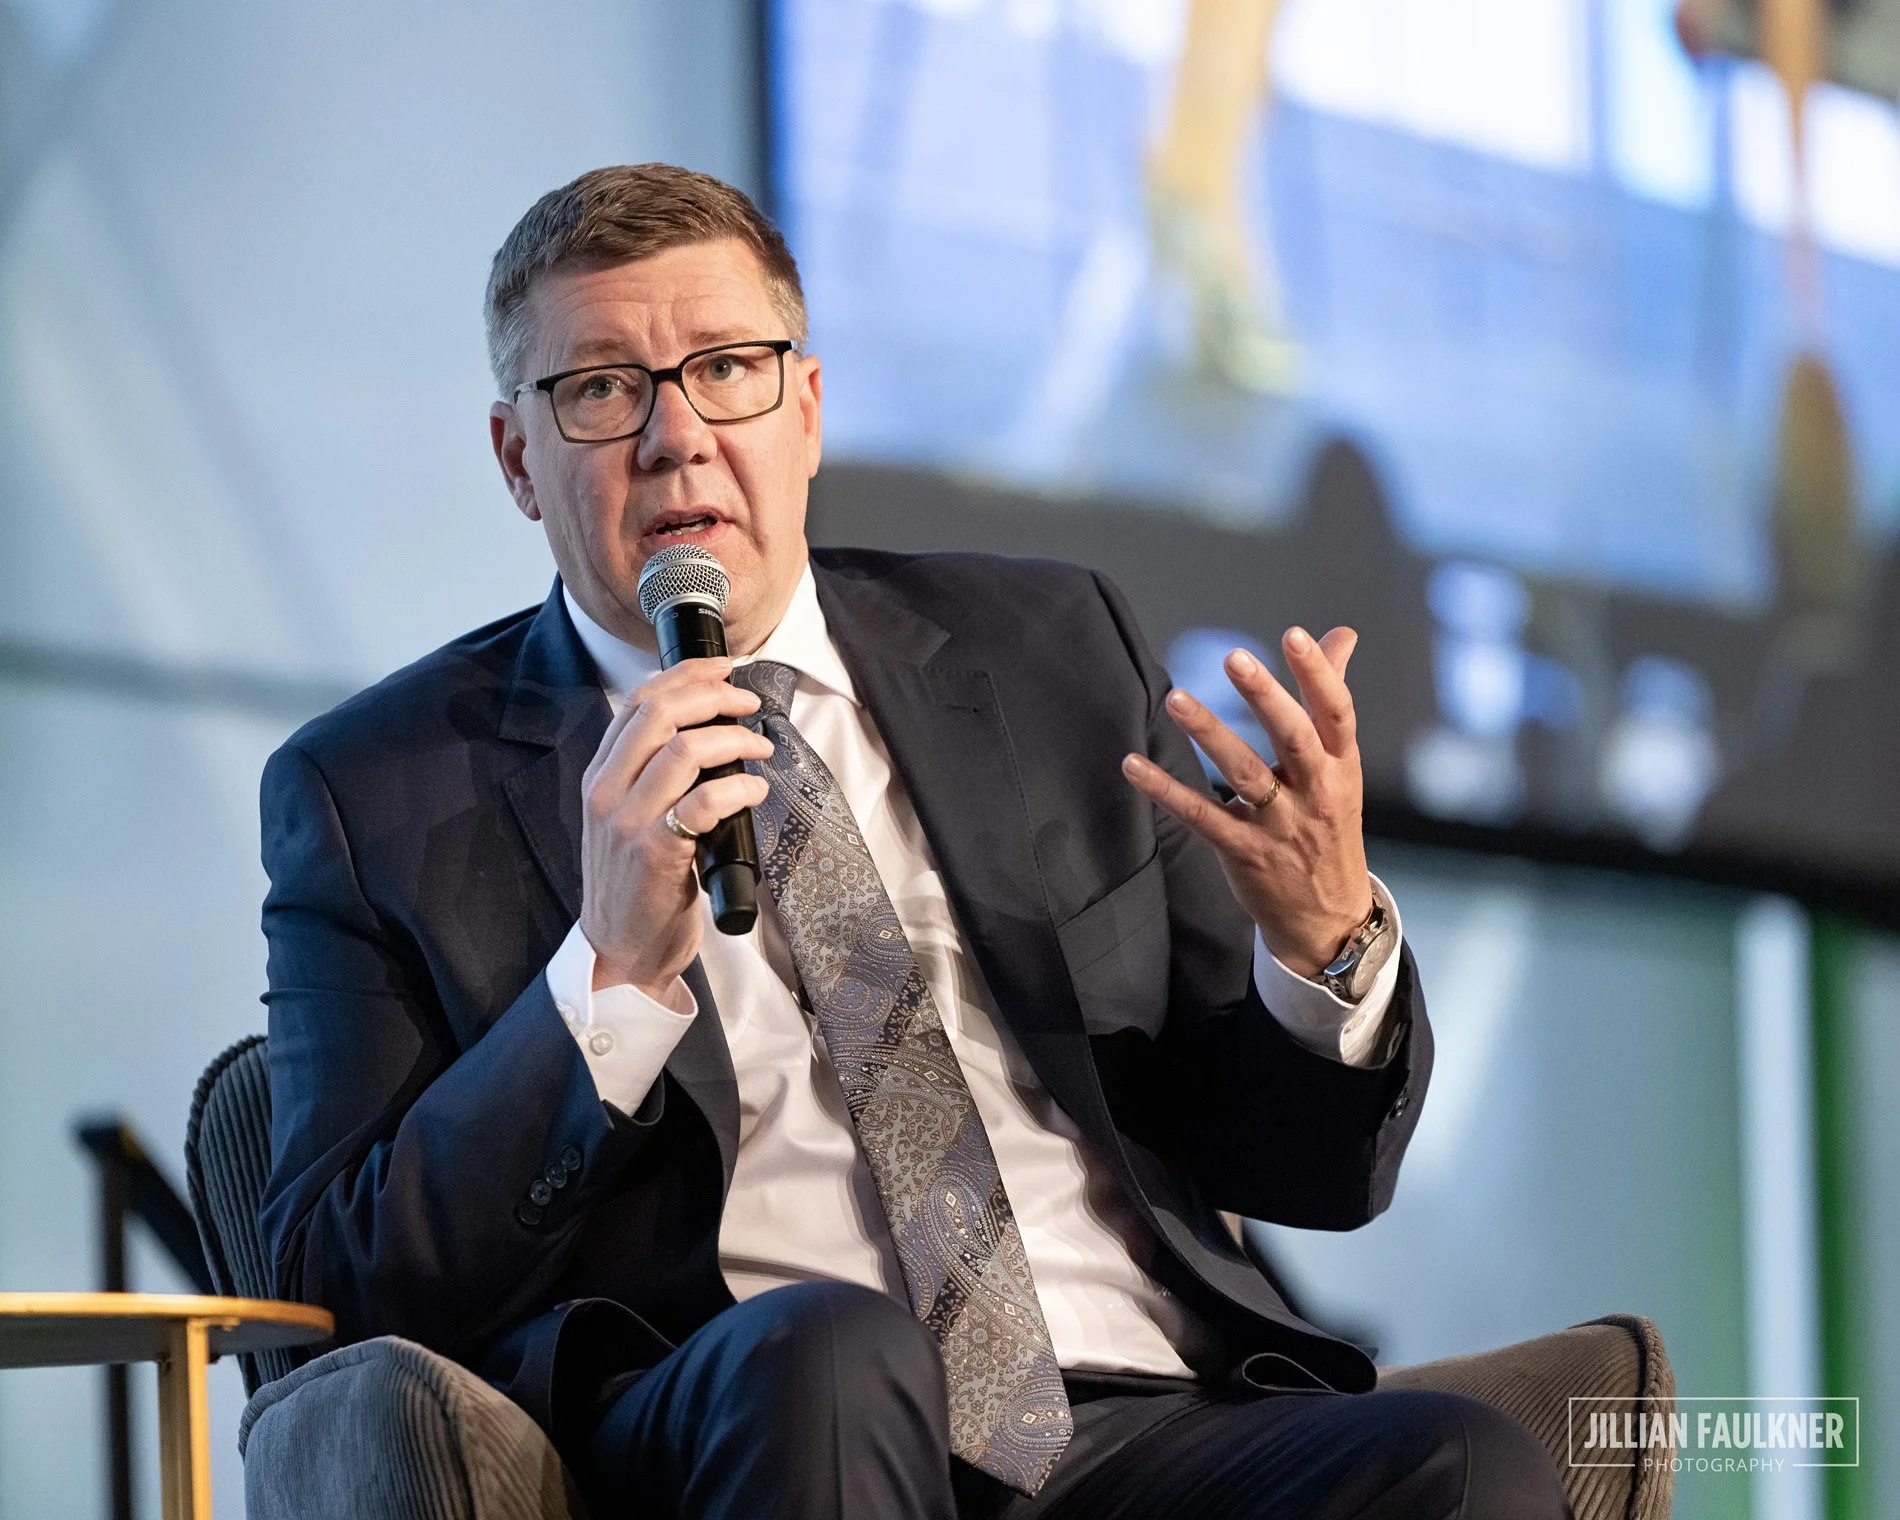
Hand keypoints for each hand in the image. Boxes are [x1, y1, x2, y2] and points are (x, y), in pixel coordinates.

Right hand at [579, 657, 772, 1001]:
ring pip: (682, 750)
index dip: (687, 675)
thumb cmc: (637, 885)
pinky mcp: (655, 854)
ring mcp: (627, 822)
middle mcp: (606, 791)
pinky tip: (755, 790)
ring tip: (760, 748)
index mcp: (601, 775)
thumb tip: (707, 731)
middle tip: (750, 703)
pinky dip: (737, 788)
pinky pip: (702, 803)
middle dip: (713, 695)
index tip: (725, 668)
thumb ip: (652, 776)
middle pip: (658, 713)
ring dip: (733, 740)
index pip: (639, 702)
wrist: (621, 949)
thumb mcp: (629, 818)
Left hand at [1121, 626, 1373, 976]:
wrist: (1329, 916)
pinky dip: (1166, 791)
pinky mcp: (1244, 851)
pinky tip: (1134, 765)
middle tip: (1235, 658)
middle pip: (1294, 738)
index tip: (1294, 635)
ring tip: (1176, 699)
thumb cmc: (1329, 823)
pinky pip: (1201, 816)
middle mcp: (1316, 792)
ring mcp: (1280, 825)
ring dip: (1209, 734)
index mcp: (1341, 765)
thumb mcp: (1341, 764)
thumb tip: (1342, 634)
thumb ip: (1329, 698)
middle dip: (1266, 697)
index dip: (1318, 673)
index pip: (1336, 712)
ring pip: (1245, 774)